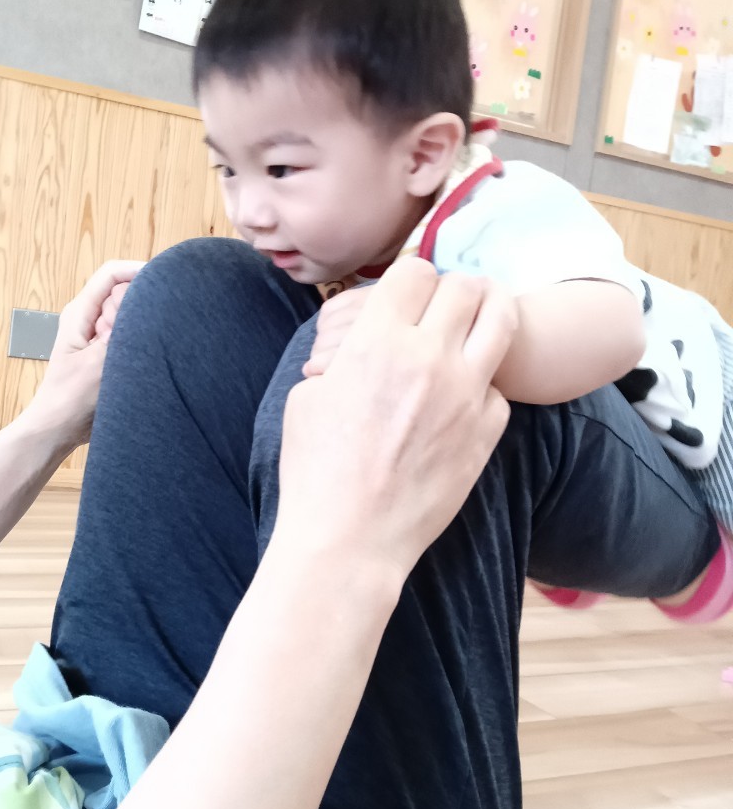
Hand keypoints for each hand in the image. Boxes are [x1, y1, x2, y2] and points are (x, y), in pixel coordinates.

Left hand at [24, 260, 144, 452]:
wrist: (58, 431)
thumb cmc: (69, 400)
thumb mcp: (99, 364)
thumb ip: (124, 334)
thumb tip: (149, 310)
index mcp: (80, 312)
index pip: (111, 273)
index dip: (138, 271)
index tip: (164, 283)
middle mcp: (89, 318)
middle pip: (125, 292)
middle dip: (139, 308)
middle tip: (136, 338)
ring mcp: (99, 335)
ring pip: (131, 316)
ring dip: (139, 330)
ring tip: (132, 357)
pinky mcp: (108, 352)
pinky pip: (131, 336)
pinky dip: (139, 345)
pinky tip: (137, 364)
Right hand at [278, 259, 516, 595]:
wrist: (349, 537)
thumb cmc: (316, 470)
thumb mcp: (308, 397)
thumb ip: (344, 355)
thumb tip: (361, 342)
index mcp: (376, 341)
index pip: (415, 271)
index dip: (410, 276)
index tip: (408, 291)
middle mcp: (427, 357)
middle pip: (464, 286)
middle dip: (455, 287)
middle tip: (448, 302)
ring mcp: (464, 393)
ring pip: (501, 320)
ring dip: (490, 313)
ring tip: (481, 319)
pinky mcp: (486, 430)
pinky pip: (498, 386)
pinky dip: (483, 385)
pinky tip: (463, 397)